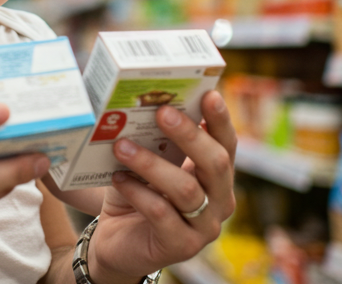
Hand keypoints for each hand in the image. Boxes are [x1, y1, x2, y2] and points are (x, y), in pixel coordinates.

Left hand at [86, 91, 237, 283]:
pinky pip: (162, 214)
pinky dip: (138, 193)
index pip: (226, 143)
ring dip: (152, 164)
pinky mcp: (180, 246)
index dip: (220, 119)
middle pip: (216, 164)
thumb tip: (141, 104)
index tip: (209, 93)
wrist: (115, 242)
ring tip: (122, 146)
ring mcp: (204, 227)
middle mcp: (220, 201)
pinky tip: (118, 178)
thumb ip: (155, 141)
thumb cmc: (136, 194)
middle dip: (189, 135)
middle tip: (161, 112)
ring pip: (187, 190)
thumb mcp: (148, 164)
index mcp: (217, 176)